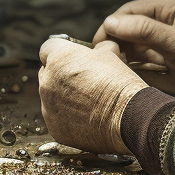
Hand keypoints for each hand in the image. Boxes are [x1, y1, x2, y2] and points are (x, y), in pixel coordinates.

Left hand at [38, 37, 147, 153]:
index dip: (60, 51)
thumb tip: (102, 48)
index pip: (48, 47)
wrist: (127, 118)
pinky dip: (67, 117)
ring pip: (50, 97)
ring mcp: (48, 106)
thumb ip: (99, 48)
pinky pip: (56, 118)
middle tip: (82, 80)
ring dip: (63, 97)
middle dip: (60, 74)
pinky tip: (87, 118)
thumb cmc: (119, 84)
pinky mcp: (54, 127)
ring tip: (88, 102)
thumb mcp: (111, 55)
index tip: (72, 57)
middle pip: (46, 72)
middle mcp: (47, 81)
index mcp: (59, 58)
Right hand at [93, 0, 174, 102]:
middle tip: (104, 60)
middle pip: (127, 29)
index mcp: (168, 9)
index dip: (112, 25)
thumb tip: (111, 22)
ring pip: (131, 49)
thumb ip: (145, 31)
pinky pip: (140, 65)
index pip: (130, 11)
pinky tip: (128, 77)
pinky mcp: (163, 64)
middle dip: (116, 44)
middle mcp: (162, 24)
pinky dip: (132, 71)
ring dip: (124, 58)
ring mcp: (162, 45)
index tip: (99, 43)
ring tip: (117, 70)